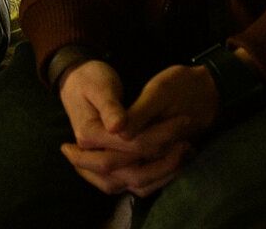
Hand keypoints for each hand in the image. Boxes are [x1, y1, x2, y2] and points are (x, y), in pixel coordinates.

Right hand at [56, 59, 193, 196]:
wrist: (78, 83)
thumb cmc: (90, 80)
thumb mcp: (99, 85)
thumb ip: (109, 106)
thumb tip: (119, 127)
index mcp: (89, 135)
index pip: (130, 143)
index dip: (159, 134)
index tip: (183, 120)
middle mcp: (93, 156)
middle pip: (133, 170)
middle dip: (164, 159)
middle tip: (188, 142)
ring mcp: (100, 168)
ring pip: (135, 184)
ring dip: (162, 174)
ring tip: (184, 154)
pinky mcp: (110, 169)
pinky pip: (134, 185)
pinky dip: (155, 180)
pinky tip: (173, 166)